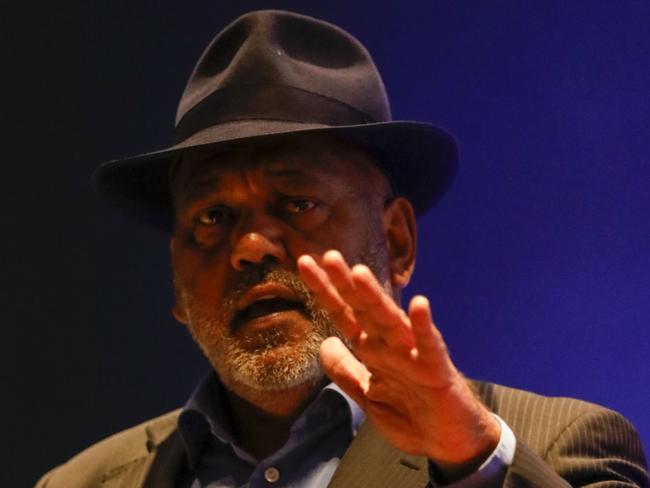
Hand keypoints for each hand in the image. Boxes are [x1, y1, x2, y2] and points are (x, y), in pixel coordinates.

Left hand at [297, 250, 499, 474]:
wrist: (449, 444)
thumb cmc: (411, 416)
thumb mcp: (368, 396)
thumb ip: (346, 372)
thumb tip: (323, 343)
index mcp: (373, 350)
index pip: (344, 315)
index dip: (325, 291)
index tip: (305, 264)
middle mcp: (390, 346)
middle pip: (364, 309)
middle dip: (345, 284)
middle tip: (328, 256)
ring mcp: (413, 354)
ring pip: (390, 321)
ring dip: (376, 297)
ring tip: (359, 274)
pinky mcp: (436, 369)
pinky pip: (429, 346)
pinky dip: (423, 327)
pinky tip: (420, 305)